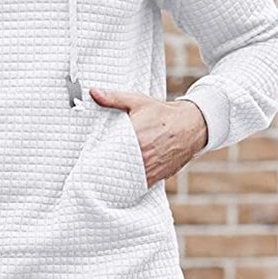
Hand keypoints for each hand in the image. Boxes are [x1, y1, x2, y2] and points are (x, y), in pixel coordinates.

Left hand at [87, 86, 207, 186]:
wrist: (191, 126)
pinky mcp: (156, 177)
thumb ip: (113, 98)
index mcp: (135, 138)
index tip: (87, 159)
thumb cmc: (163, 114)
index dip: (96, 156)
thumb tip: (93, 93)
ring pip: (126, 179)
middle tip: (91, 170)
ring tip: (104, 177)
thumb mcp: (137, 101)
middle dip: (104, 168)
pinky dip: (129, 184)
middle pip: (115, 168)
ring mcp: (150, 169)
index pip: (108, 152)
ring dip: (116, 178)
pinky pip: (138, 185)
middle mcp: (143, 156)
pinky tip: (120, 181)